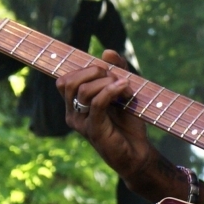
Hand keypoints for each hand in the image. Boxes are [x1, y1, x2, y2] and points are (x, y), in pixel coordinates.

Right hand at [55, 50, 183, 200]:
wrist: (138, 151)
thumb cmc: (128, 122)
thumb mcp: (123, 90)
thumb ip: (117, 70)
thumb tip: (107, 52)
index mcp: (74, 104)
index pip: (65, 79)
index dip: (84, 68)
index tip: (107, 70)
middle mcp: (72, 113)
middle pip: (68, 82)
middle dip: (93, 72)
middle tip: (115, 76)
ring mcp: (81, 123)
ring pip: (83, 91)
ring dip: (107, 82)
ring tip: (125, 86)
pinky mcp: (93, 130)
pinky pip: (97, 103)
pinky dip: (111, 90)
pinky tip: (124, 88)